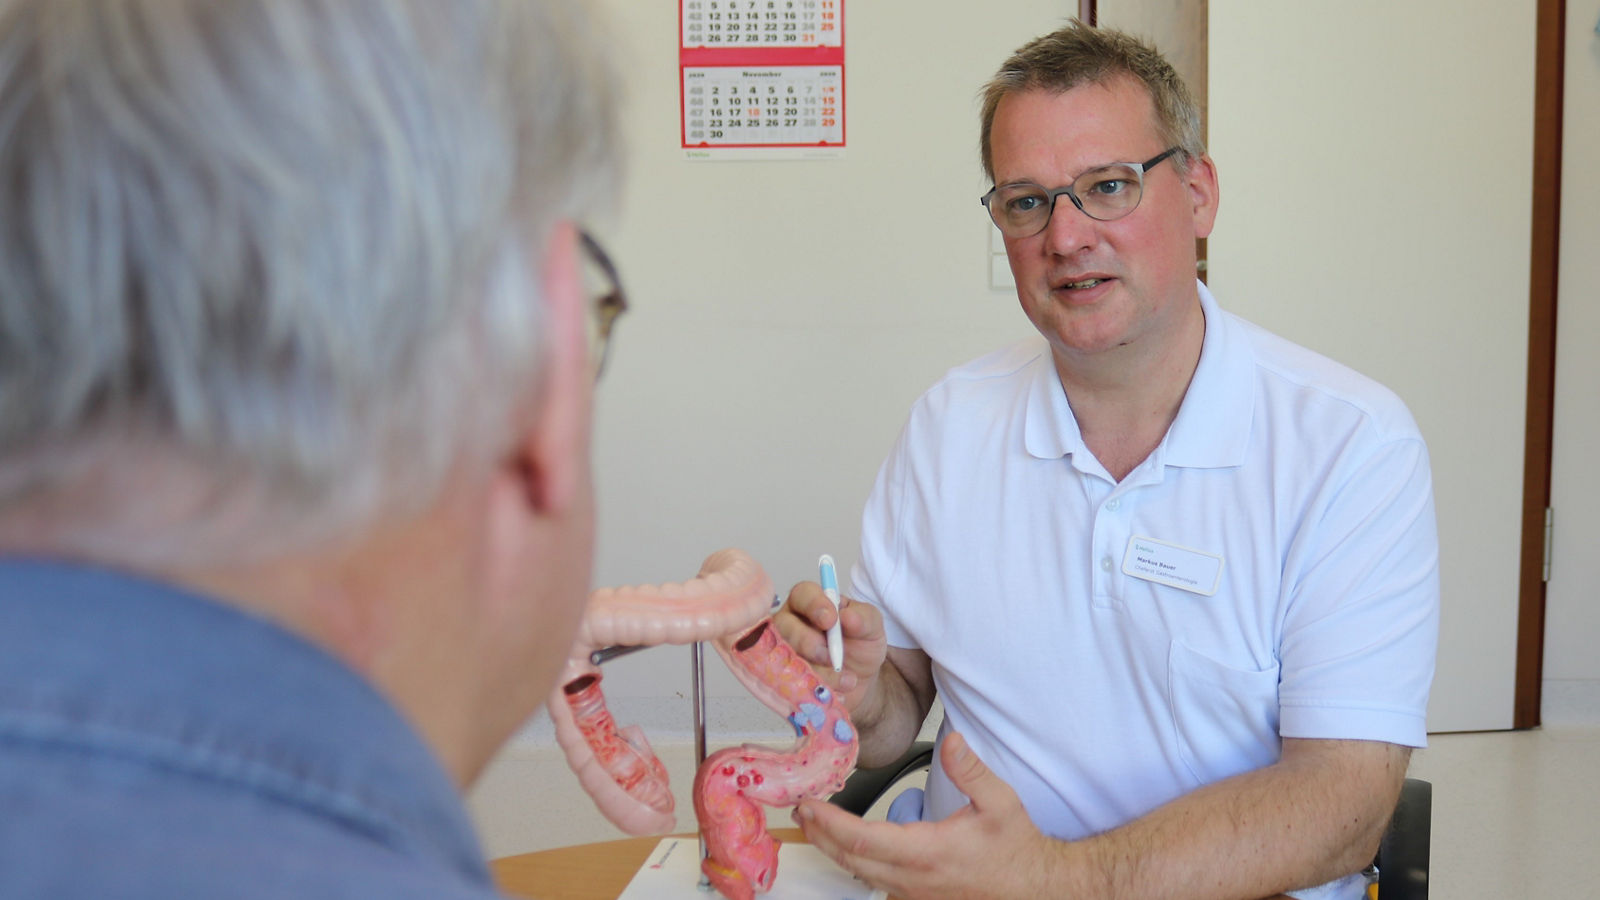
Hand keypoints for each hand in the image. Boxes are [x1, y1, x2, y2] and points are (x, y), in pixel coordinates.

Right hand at [773, 580, 886, 712]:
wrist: (860, 683)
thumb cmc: (860, 647)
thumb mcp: (872, 629)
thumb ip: (864, 618)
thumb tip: (848, 616)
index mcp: (810, 603)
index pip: (802, 594)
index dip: (814, 605)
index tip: (831, 620)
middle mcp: (790, 624)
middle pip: (784, 625)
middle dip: (809, 643)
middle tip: (833, 658)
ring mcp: (782, 652)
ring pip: (786, 657)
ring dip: (818, 672)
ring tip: (846, 680)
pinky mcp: (783, 678)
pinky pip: (788, 684)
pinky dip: (814, 690)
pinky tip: (835, 693)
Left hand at [794, 732, 1065, 899]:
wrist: (1034, 889)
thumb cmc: (1016, 850)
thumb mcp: (1000, 803)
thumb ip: (971, 771)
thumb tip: (952, 740)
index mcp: (929, 853)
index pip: (864, 840)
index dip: (831, 823)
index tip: (810, 805)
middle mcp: (914, 879)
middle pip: (851, 860)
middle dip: (820, 834)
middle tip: (800, 810)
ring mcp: (913, 893)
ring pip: (860, 874)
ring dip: (833, 849)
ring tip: (814, 825)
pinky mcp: (917, 898)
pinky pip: (876, 882)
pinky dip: (855, 863)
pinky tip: (847, 848)